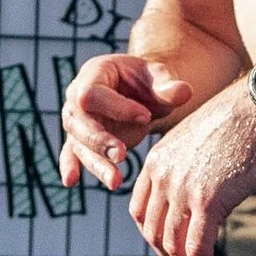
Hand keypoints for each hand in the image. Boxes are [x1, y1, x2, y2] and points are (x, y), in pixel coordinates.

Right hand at [58, 53, 191, 192]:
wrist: (143, 93)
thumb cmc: (149, 82)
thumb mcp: (160, 78)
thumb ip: (168, 87)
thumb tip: (184, 91)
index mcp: (94, 73)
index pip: (93, 94)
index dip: (116, 108)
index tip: (146, 117)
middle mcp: (77, 97)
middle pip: (79, 121)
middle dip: (100, 140)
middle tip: (122, 154)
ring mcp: (76, 121)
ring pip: (78, 144)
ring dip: (96, 163)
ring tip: (116, 181)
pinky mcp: (80, 141)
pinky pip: (71, 154)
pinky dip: (70, 166)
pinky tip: (70, 181)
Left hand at [127, 83, 255, 255]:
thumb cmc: (236, 124)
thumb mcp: (195, 143)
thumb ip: (183, 170)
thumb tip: (192, 201)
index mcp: (156, 161)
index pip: (139, 210)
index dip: (151, 234)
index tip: (168, 244)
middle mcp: (163, 176)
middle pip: (152, 231)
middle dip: (166, 254)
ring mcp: (183, 189)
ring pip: (173, 243)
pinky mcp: (208, 201)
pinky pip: (196, 247)